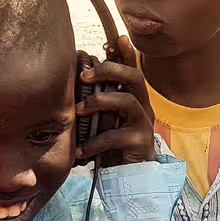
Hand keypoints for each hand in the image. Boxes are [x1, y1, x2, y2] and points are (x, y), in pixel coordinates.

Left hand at [74, 45, 154, 165]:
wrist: (130, 181)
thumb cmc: (112, 149)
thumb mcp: (103, 123)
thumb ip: (96, 104)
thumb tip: (76, 80)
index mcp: (135, 100)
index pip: (133, 70)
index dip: (127, 54)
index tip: (117, 38)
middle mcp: (143, 109)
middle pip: (134, 77)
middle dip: (109, 70)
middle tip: (84, 75)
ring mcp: (144, 125)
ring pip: (126, 100)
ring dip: (99, 101)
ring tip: (78, 110)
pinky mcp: (140, 144)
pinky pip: (115, 136)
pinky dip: (94, 142)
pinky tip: (80, 151)